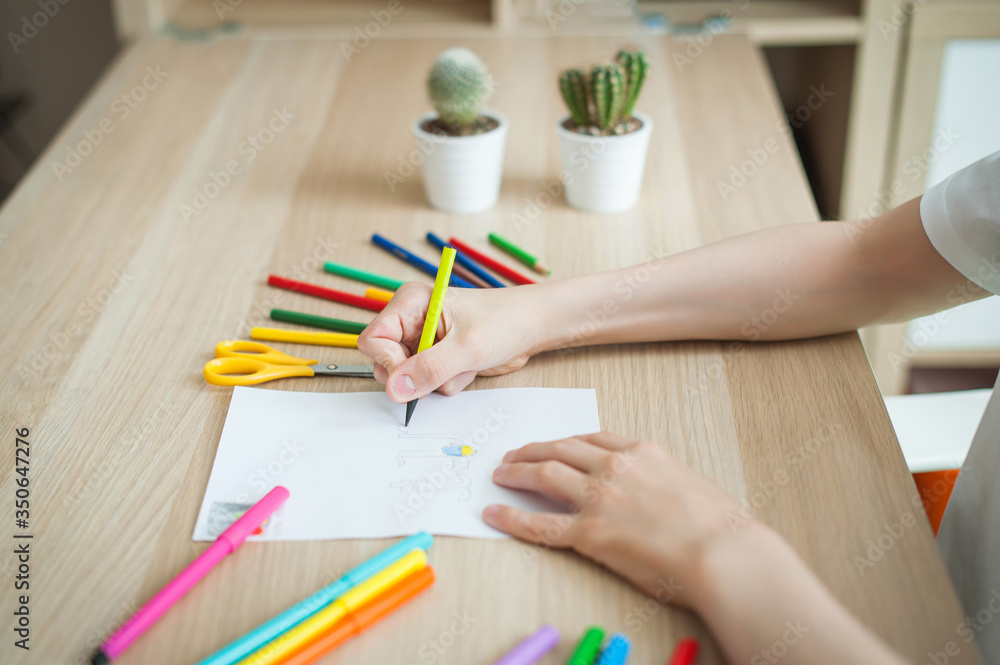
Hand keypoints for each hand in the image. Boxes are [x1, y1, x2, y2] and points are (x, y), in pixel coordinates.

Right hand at [357, 283, 539, 402]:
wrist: (532, 327)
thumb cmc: (505, 321)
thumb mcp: (467, 346)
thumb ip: (430, 368)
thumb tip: (395, 388)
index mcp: (410, 304)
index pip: (374, 340)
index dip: (388, 362)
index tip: (412, 374)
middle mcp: (412, 322)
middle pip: (385, 363)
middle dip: (416, 375)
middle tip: (445, 369)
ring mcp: (424, 342)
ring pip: (408, 379)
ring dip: (436, 381)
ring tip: (463, 363)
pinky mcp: (437, 359)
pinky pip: (428, 384)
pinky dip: (448, 383)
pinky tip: (468, 367)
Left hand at [482, 432, 749, 606]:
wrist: (721, 552)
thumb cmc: (718, 525)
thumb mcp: (690, 483)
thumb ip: (662, 477)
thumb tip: (655, 487)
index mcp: (641, 452)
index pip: (592, 438)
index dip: (567, 441)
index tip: (555, 444)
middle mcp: (614, 467)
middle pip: (561, 448)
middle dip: (533, 450)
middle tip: (515, 455)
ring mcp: (598, 497)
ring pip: (544, 474)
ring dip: (517, 472)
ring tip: (501, 474)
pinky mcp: (589, 532)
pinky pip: (540, 524)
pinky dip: (512, 518)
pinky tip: (494, 514)